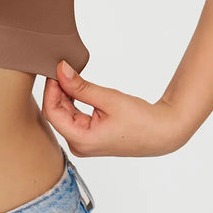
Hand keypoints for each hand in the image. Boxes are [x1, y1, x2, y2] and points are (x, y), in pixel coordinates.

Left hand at [42, 59, 185, 156]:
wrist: (161, 132)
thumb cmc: (140, 119)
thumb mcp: (108, 98)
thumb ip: (80, 86)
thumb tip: (60, 70)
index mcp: (81, 140)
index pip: (52, 112)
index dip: (50, 89)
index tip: (56, 69)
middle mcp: (79, 145)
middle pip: (56, 113)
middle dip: (56, 89)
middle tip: (61, 67)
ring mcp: (83, 142)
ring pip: (63, 113)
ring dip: (64, 94)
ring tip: (70, 75)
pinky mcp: (88, 136)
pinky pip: (72, 116)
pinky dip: (72, 100)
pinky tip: (76, 87)